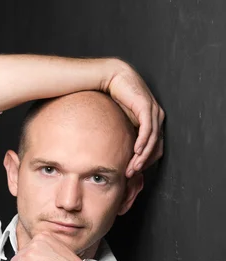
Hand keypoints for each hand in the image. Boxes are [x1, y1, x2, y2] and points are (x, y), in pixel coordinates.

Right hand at [102, 59, 164, 177]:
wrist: (111, 78)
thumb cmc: (115, 98)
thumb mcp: (123, 121)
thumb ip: (128, 135)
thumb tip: (125, 154)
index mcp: (153, 121)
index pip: (155, 147)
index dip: (145, 162)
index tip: (133, 171)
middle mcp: (157, 116)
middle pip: (156, 146)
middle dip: (144, 163)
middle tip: (131, 174)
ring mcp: (154, 111)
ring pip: (153, 140)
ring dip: (143, 156)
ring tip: (132, 167)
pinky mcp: (146, 107)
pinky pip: (148, 129)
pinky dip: (143, 142)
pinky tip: (136, 151)